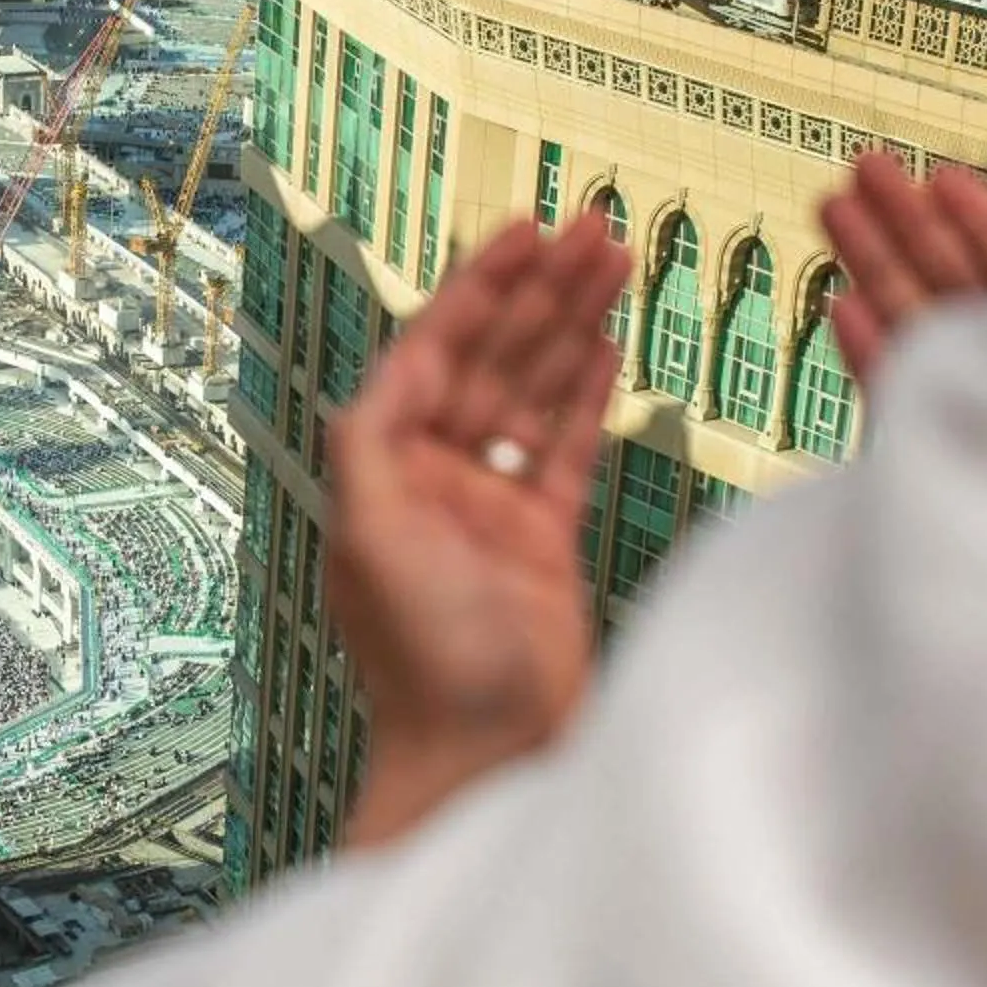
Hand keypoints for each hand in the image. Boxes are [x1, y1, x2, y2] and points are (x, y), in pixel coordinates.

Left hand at [326, 214, 630, 850]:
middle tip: (594, 229)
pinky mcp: (542, 543)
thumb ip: (370, 449)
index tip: (525, 232)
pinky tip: (610, 344)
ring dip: (571, 326)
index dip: (478, 288)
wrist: (487, 757)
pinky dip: (586, 395)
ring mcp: (490, 510)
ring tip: (616, 262)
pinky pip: (565, 450)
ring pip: (533, 394)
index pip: (433, 353)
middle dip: (538, 293)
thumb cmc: (424, 661)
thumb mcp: (373, 540)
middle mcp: (433, 482)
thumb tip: (377, 378)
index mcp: (385, 472)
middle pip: (490, 360)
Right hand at [818, 150, 986, 383]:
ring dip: (873, 261)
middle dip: (906, 218)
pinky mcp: (925, 439)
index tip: (943, 178)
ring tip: (834, 208)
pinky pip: (895, 385)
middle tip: (868, 167)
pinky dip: (867, 347)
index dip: (980, 217)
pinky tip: (843, 305)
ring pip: (913, 319)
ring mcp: (965, 400)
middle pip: (952, 278)